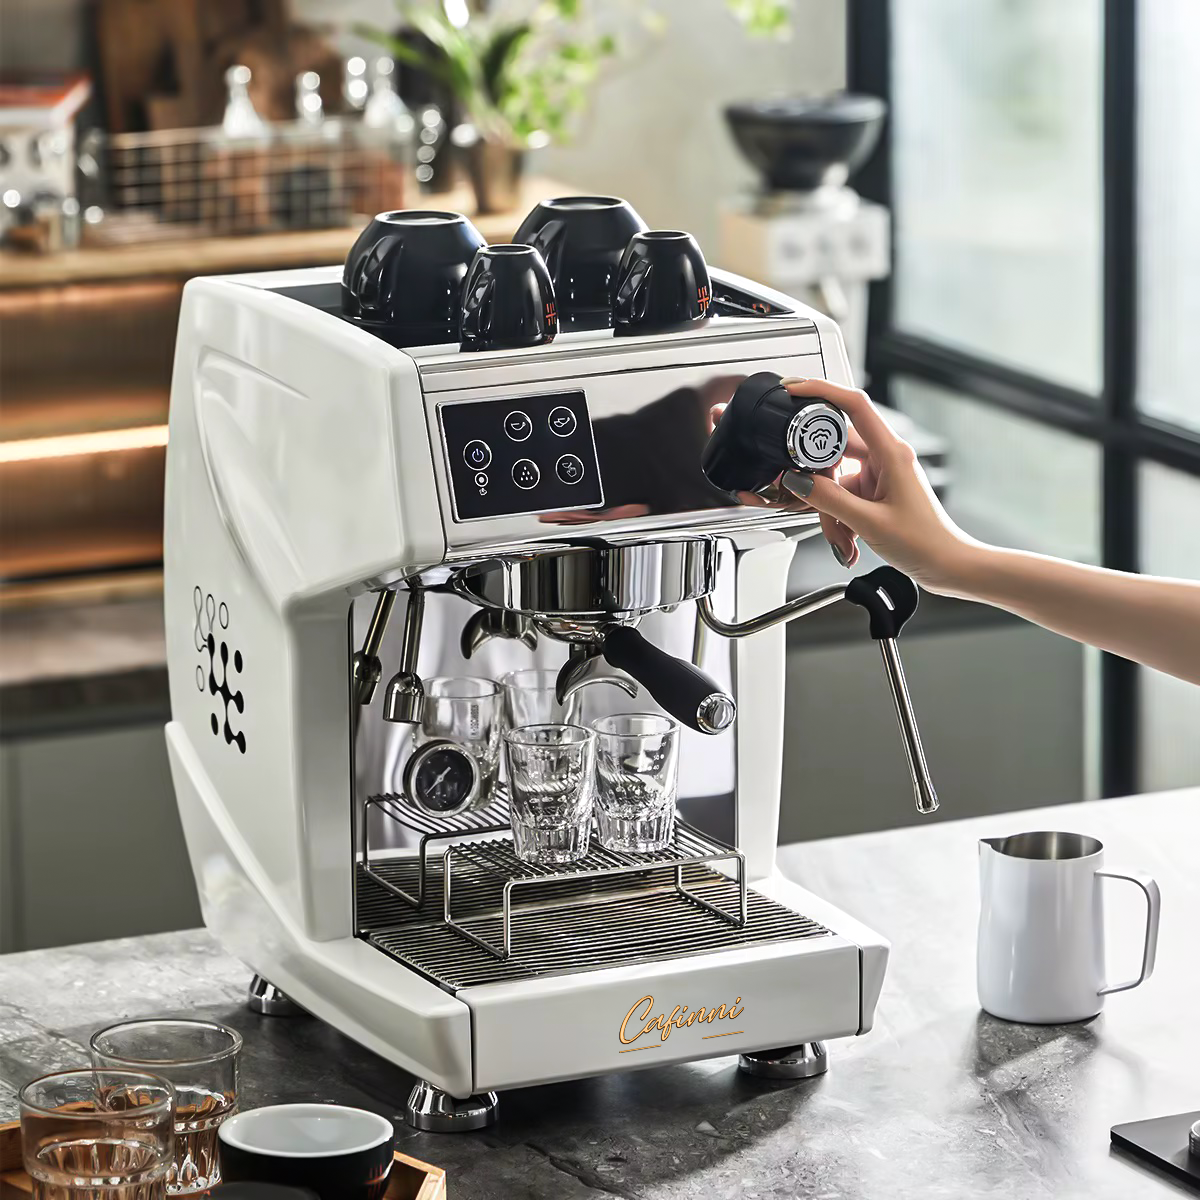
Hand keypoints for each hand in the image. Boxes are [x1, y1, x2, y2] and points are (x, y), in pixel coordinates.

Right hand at [710, 378, 975, 592]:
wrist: (948, 565)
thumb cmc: (926, 542)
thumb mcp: (869, 522)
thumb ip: (827, 499)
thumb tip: (797, 479)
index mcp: (891, 453)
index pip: (854, 406)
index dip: (822, 391)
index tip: (794, 390)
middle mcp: (885, 458)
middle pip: (834, 452)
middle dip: (819, 484)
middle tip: (812, 505)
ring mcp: (880, 475)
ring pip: (835, 480)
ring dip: (830, 511)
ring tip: (842, 537)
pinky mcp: (876, 492)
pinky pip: (843, 497)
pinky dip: (838, 519)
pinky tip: (848, 540)